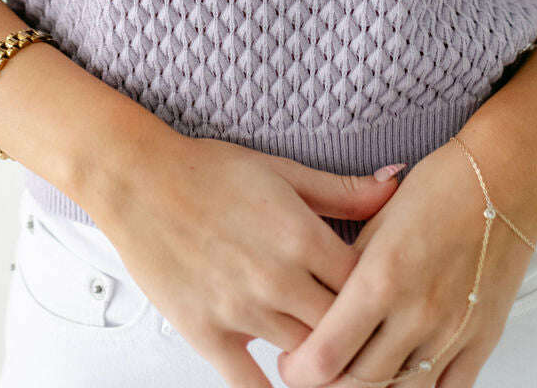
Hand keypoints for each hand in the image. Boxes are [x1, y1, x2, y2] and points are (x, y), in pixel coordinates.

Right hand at [88, 130, 403, 387]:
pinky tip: (289, 387)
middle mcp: (278, 279)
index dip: (381, 295)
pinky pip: (250, 386)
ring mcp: (243, 311)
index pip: (368, 287)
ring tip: (331, 354)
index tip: (384, 296)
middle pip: (343, 329)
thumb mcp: (283, 171)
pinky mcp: (209, 334)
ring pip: (306, 359)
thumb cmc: (209, 171)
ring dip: (321, 359)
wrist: (141, 181)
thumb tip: (395, 184)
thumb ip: (343, 191)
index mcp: (302, 236)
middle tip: (365, 334)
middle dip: (359, 333)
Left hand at [273, 139, 536, 387]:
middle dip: (329, 383)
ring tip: (356, 371)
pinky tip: (401, 379)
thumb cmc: (439, 187)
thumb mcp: (377, 220)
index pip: (326, 355)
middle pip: (358, 383)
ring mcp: (452, 333)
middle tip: (318, 370)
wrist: (505, 178)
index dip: (300, 369)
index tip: (293, 362)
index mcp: (382, 278)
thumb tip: (320, 307)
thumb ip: (348, 269)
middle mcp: (417, 313)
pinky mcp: (481, 341)